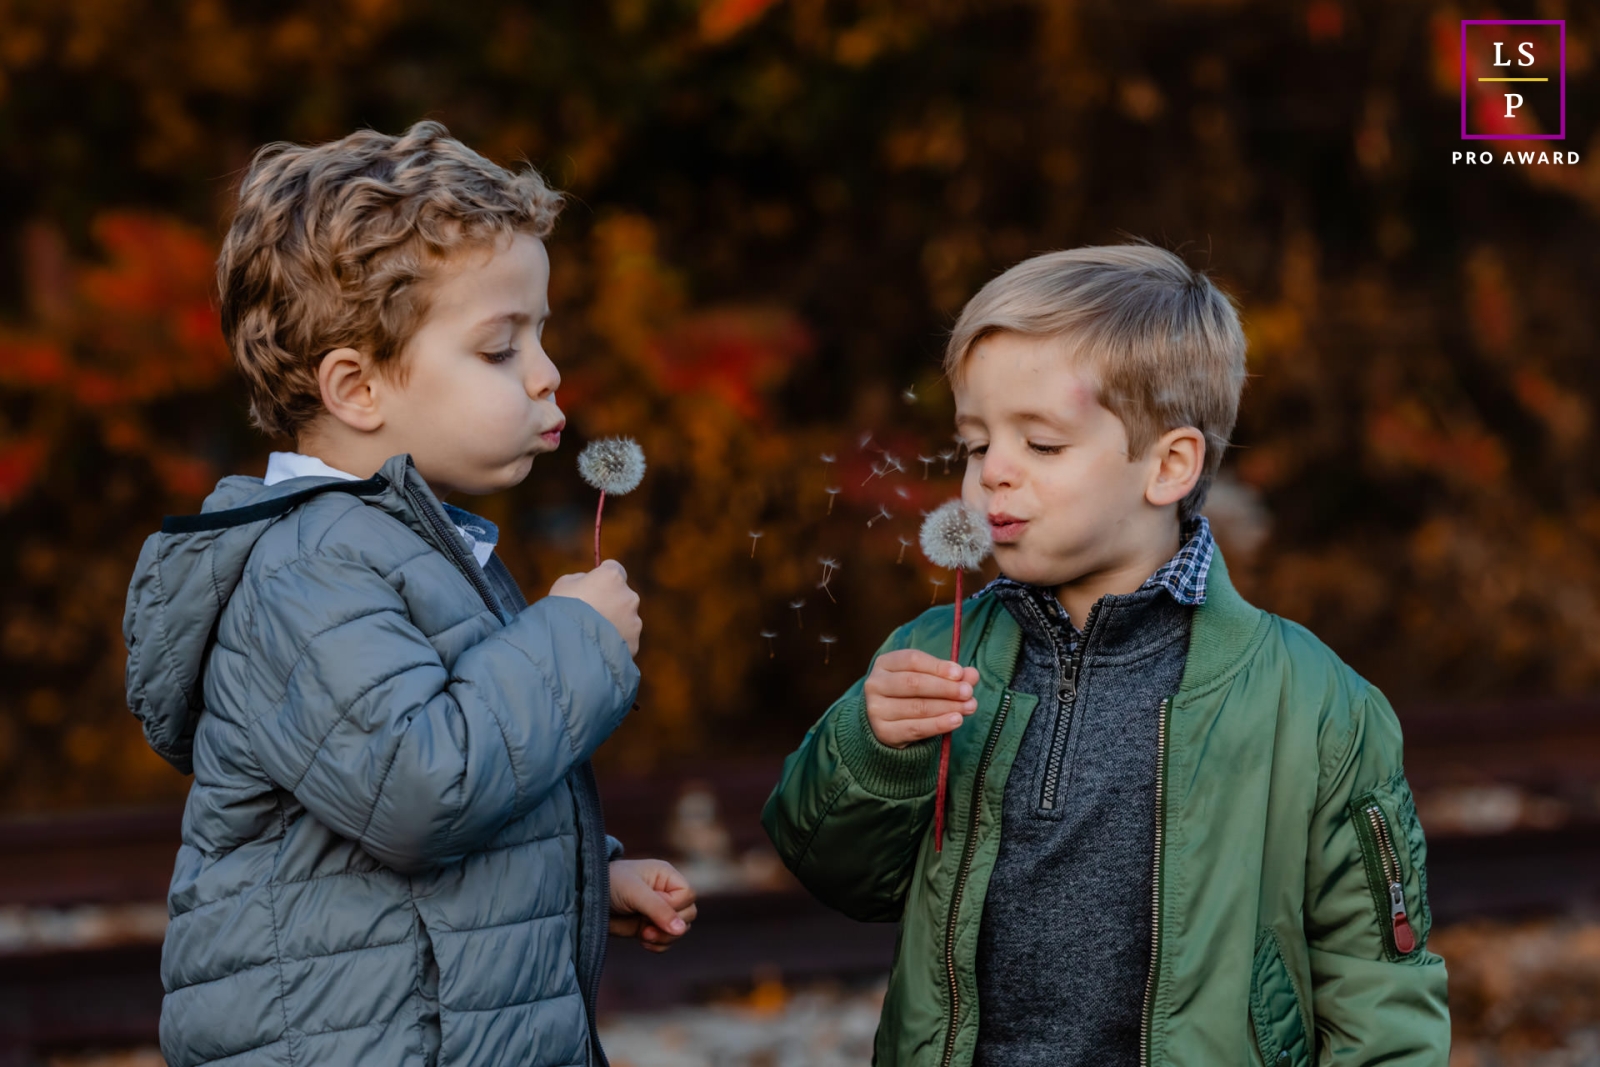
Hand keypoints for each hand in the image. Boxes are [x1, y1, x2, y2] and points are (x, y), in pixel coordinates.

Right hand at [549, 560, 641, 654]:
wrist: (569, 647)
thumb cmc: (561, 611)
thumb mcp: (563, 585)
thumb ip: (581, 579)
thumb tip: (587, 581)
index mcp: (612, 577)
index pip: (614, 568)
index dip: (603, 577)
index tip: (594, 585)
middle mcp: (629, 596)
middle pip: (622, 595)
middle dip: (610, 602)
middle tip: (590, 614)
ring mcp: (634, 620)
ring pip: (625, 619)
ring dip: (613, 623)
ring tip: (591, 635)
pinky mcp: (634, 642)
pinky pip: (624, 639)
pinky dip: (614, 642)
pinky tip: (597, 648)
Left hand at [609, 859, 696, 952]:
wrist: (584, 898)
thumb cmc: (610, 884)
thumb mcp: (635, 893)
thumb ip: (658, 909)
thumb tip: (682, 930)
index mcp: (667, 876)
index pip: (688, 895)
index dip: (675, 906)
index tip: (652, 909)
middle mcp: (667, 893)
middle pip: (688, 915)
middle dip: (670, 925)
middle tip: (647, 928)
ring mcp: (658, 912)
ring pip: (679, 931)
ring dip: (664, 937)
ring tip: (643, 934)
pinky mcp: (649, 928)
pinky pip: (666, 942)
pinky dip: (658, 945)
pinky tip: (642, 940)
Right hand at [864, 649, 979, 748]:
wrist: (889, 724)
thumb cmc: (911, 695)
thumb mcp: (929, 679)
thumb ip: (951, 676)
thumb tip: (972, 674)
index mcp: (885, 663)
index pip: (912, 660)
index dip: (938, 666)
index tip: (960, 673)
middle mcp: (875, 684)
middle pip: (913, 683)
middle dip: (945, 688)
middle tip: (968, 692)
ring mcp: (876, 709)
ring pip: (917, 707)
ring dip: (947, 707)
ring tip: (969, 707)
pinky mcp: (883, 732)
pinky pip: (915, 729)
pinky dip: (938, 725)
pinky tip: (956, 721)